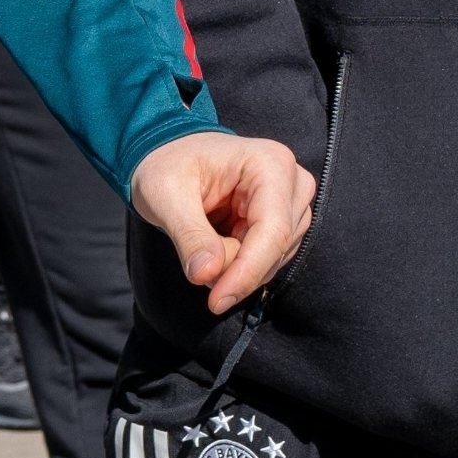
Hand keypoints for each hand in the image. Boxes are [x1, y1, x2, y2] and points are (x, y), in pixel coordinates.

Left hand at [128, 131, 314, 315]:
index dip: (246, 272)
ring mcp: (293, 203)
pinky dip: (238, 263)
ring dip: (233, 265)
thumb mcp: (165, 196)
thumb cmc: (166, 165)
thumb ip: (189, 236)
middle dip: (232, 266)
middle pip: (275, 249)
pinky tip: (216, 242)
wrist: (170, 155)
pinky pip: (268, 260)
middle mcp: (292, 182)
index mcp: (270, 164)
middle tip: (193, 253)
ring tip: (203, 237)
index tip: (216, 301)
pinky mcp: (286, 221)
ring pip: (272, 260)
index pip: (273, 232)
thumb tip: (208, 275)